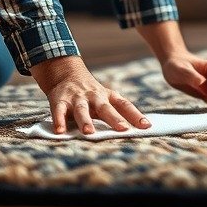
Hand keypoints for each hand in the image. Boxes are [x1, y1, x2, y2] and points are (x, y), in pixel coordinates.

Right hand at [30, 55, 150, 134]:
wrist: (66, 74)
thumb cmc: (91, 94)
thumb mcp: (106, 100)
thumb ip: (118, 113)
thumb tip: (141, 128)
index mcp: (108, 96)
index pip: (124, 105)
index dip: (135, 115)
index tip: (147, 126)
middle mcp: (94, 97)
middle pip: (105, 108)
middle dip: (114, 118)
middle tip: (123, 129)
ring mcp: (77, 98)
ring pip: (81, 110)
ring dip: (85, 121)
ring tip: (89, 132)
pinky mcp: (60, 101)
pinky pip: (59, 111)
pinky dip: (59, 121)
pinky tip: (59, 131)